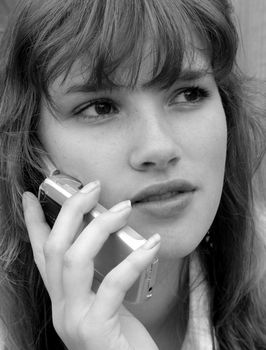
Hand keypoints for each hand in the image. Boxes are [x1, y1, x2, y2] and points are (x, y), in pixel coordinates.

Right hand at [22, 181, 159, 349]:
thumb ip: (99, 274)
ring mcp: (74, 320)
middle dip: (70, 211)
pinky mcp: (95, 330)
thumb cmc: (123, 337)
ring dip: (100, 227)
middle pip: (54, 248)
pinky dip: (134, 260)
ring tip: (124, 208)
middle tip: (92, 187)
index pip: (41, 253)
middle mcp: (61, 307)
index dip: (34, 222)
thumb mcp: (104, 301)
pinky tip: (153, 244)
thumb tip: (113, 236)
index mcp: (63, 297)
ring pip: (74, 260)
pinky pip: (112, 284)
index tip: (31, 196)